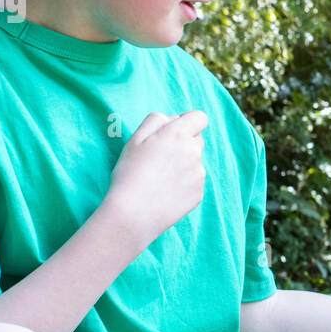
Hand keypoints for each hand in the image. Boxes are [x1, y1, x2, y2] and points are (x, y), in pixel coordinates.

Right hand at [102, 110, 208, 245]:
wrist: (133, 213)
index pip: (200, 117)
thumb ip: (156, 120)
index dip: (189, 121)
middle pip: (197, 140)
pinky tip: (165, 192)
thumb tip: (173, 119)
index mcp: (178, 135)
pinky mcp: (199, 193)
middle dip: (184, 143)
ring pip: (195, 162)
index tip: (176, 129)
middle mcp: (194, 152)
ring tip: (159, 178)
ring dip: (183, 165)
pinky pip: (194, 182)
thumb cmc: (130, 173)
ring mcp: (199, 174)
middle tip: (161, 156)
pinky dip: (183, 184)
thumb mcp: (135, 139)